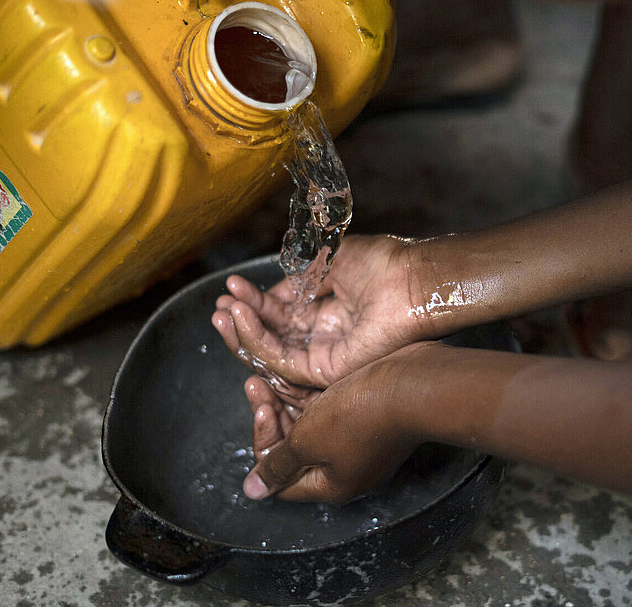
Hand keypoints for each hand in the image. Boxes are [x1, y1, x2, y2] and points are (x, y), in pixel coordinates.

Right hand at [212, 235, 429, 388]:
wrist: (413, 279)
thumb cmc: (386, 266)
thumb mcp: (332, 262)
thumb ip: (300, 277)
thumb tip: (271, 288)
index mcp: (327, 314)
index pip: (281, 316)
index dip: (254, 304)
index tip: (231, 288)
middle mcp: (324, 338)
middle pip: (271, 339)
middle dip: (241, 322)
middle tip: (218, 305)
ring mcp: (325, 355)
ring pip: (271, 355)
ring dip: (243, 332)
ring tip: (223, 310)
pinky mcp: (327, 369)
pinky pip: (283, 362)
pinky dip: (258, 342)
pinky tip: (243, 319)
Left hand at [242, 348, 422, 502]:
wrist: (416, 384)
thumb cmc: (363, 414)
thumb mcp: (308, 440)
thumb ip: (279, 465)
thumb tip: (253, 492)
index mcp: (330, 485)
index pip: (280, 478)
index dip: (264, 444)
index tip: (262, 409)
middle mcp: (347, 469)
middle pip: (295, 450)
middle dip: (273, 416)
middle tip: (259, 384)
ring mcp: (362, 443)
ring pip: (313, 427)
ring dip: (288, 402)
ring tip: (272, 372)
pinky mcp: (372, 419)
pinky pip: (334, 412)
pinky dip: (314, 396)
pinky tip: (302, 374)